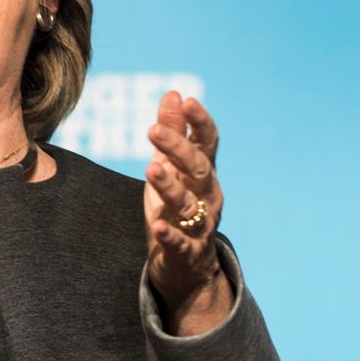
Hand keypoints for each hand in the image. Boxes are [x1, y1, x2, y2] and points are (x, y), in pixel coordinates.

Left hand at [143, 91, 229, 334]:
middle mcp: (207, 196)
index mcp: (204, 173)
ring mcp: (199, 225)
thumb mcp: (171, 168)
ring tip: (151, 169)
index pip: (208, 142)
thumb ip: (174, 132)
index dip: (200, 121)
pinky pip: (180, 242)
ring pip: (188, 203)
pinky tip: (157, 226)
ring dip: (170, 186)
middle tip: (153, 130)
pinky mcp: (186, 251)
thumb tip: (173, 93)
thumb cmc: (177, 209)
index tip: (188, 101)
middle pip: (198, 168)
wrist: (188, 268)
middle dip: (178, 148)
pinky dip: (169, 234)